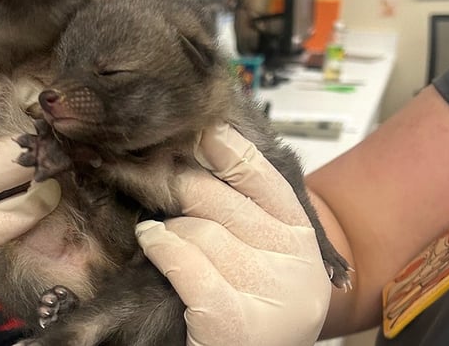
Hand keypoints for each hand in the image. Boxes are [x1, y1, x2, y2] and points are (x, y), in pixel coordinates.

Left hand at [135, 124, 330, 345]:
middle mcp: (292, 262)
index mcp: (301, 241)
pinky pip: (184, 261)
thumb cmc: (256, 315)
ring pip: (196, 229)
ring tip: (157, 233)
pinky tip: (151, 241)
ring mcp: (266, 289)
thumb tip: (207, 155)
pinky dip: (160, 248)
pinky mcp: (234, 317)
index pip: (264, 179)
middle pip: (219, 199)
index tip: (201, 131)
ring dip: (166, 228)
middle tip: (146, 169)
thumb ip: (250, 221)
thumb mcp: (268, 264)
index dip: (229, 149)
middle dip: (176, 182)